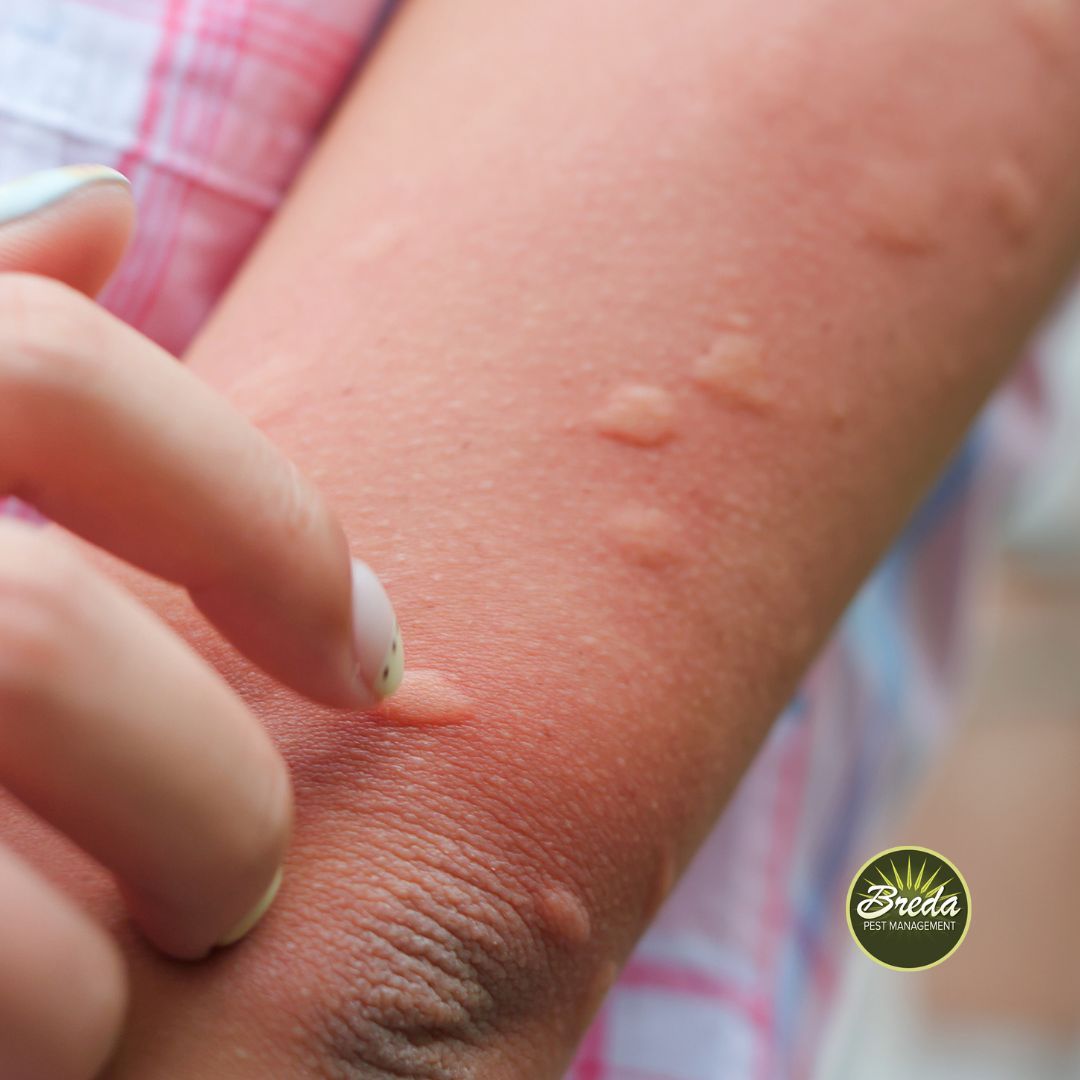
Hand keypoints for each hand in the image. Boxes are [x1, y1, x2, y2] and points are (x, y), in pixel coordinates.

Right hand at [0, 167, 402, 1079]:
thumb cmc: (10, 711)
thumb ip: (0, 347)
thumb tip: (105, 199)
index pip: (34, 365)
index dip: (249, 517)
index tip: (372, 650)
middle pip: (34, 636)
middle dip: (210, 787)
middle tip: (252, 882)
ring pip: (17, 713)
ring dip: (137, 901)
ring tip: (144, 981)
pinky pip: (1, 972)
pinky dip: (54, 1011)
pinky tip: (65, 1034)